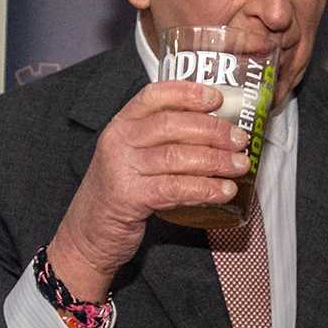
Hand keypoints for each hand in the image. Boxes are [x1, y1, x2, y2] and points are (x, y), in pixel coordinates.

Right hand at [46, 79, 248, 298]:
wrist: (88, 234)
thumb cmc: (121, 192)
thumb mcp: (134, 158)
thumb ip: (164, 142)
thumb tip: (217, 133)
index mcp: (121, 124)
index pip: (154, 96)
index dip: (187, 93)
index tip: (216, 97)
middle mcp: (118, 141)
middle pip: (172, 125)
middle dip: (212, 130)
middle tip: (239, 139)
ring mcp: (121, 168)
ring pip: (176, 156)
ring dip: (215, 160)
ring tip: (239, 165)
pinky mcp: (128, 197)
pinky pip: (174, 188)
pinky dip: (204, 188)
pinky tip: (223, 191)